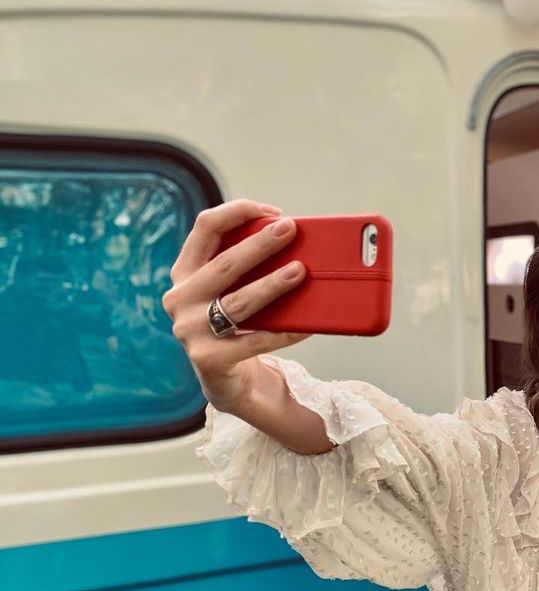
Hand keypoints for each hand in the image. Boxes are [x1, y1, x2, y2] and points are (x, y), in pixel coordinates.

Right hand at [162, 200, 309, 412]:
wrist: (225, 378)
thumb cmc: (235, 323)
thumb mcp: (231, 289)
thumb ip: (247, 267)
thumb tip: (293, 241)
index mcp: (185, 272)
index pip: (205, 228)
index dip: (237, 212)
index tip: (273, 212)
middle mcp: (180, 297)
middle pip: (224, 264)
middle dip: (259, 244)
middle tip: (290, 230)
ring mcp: (190, 330)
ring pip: (238, 303)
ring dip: (271, 285)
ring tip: (299, 272)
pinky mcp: (209, 358)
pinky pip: (255, 341)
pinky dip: (284, 332)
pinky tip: (306, 326)